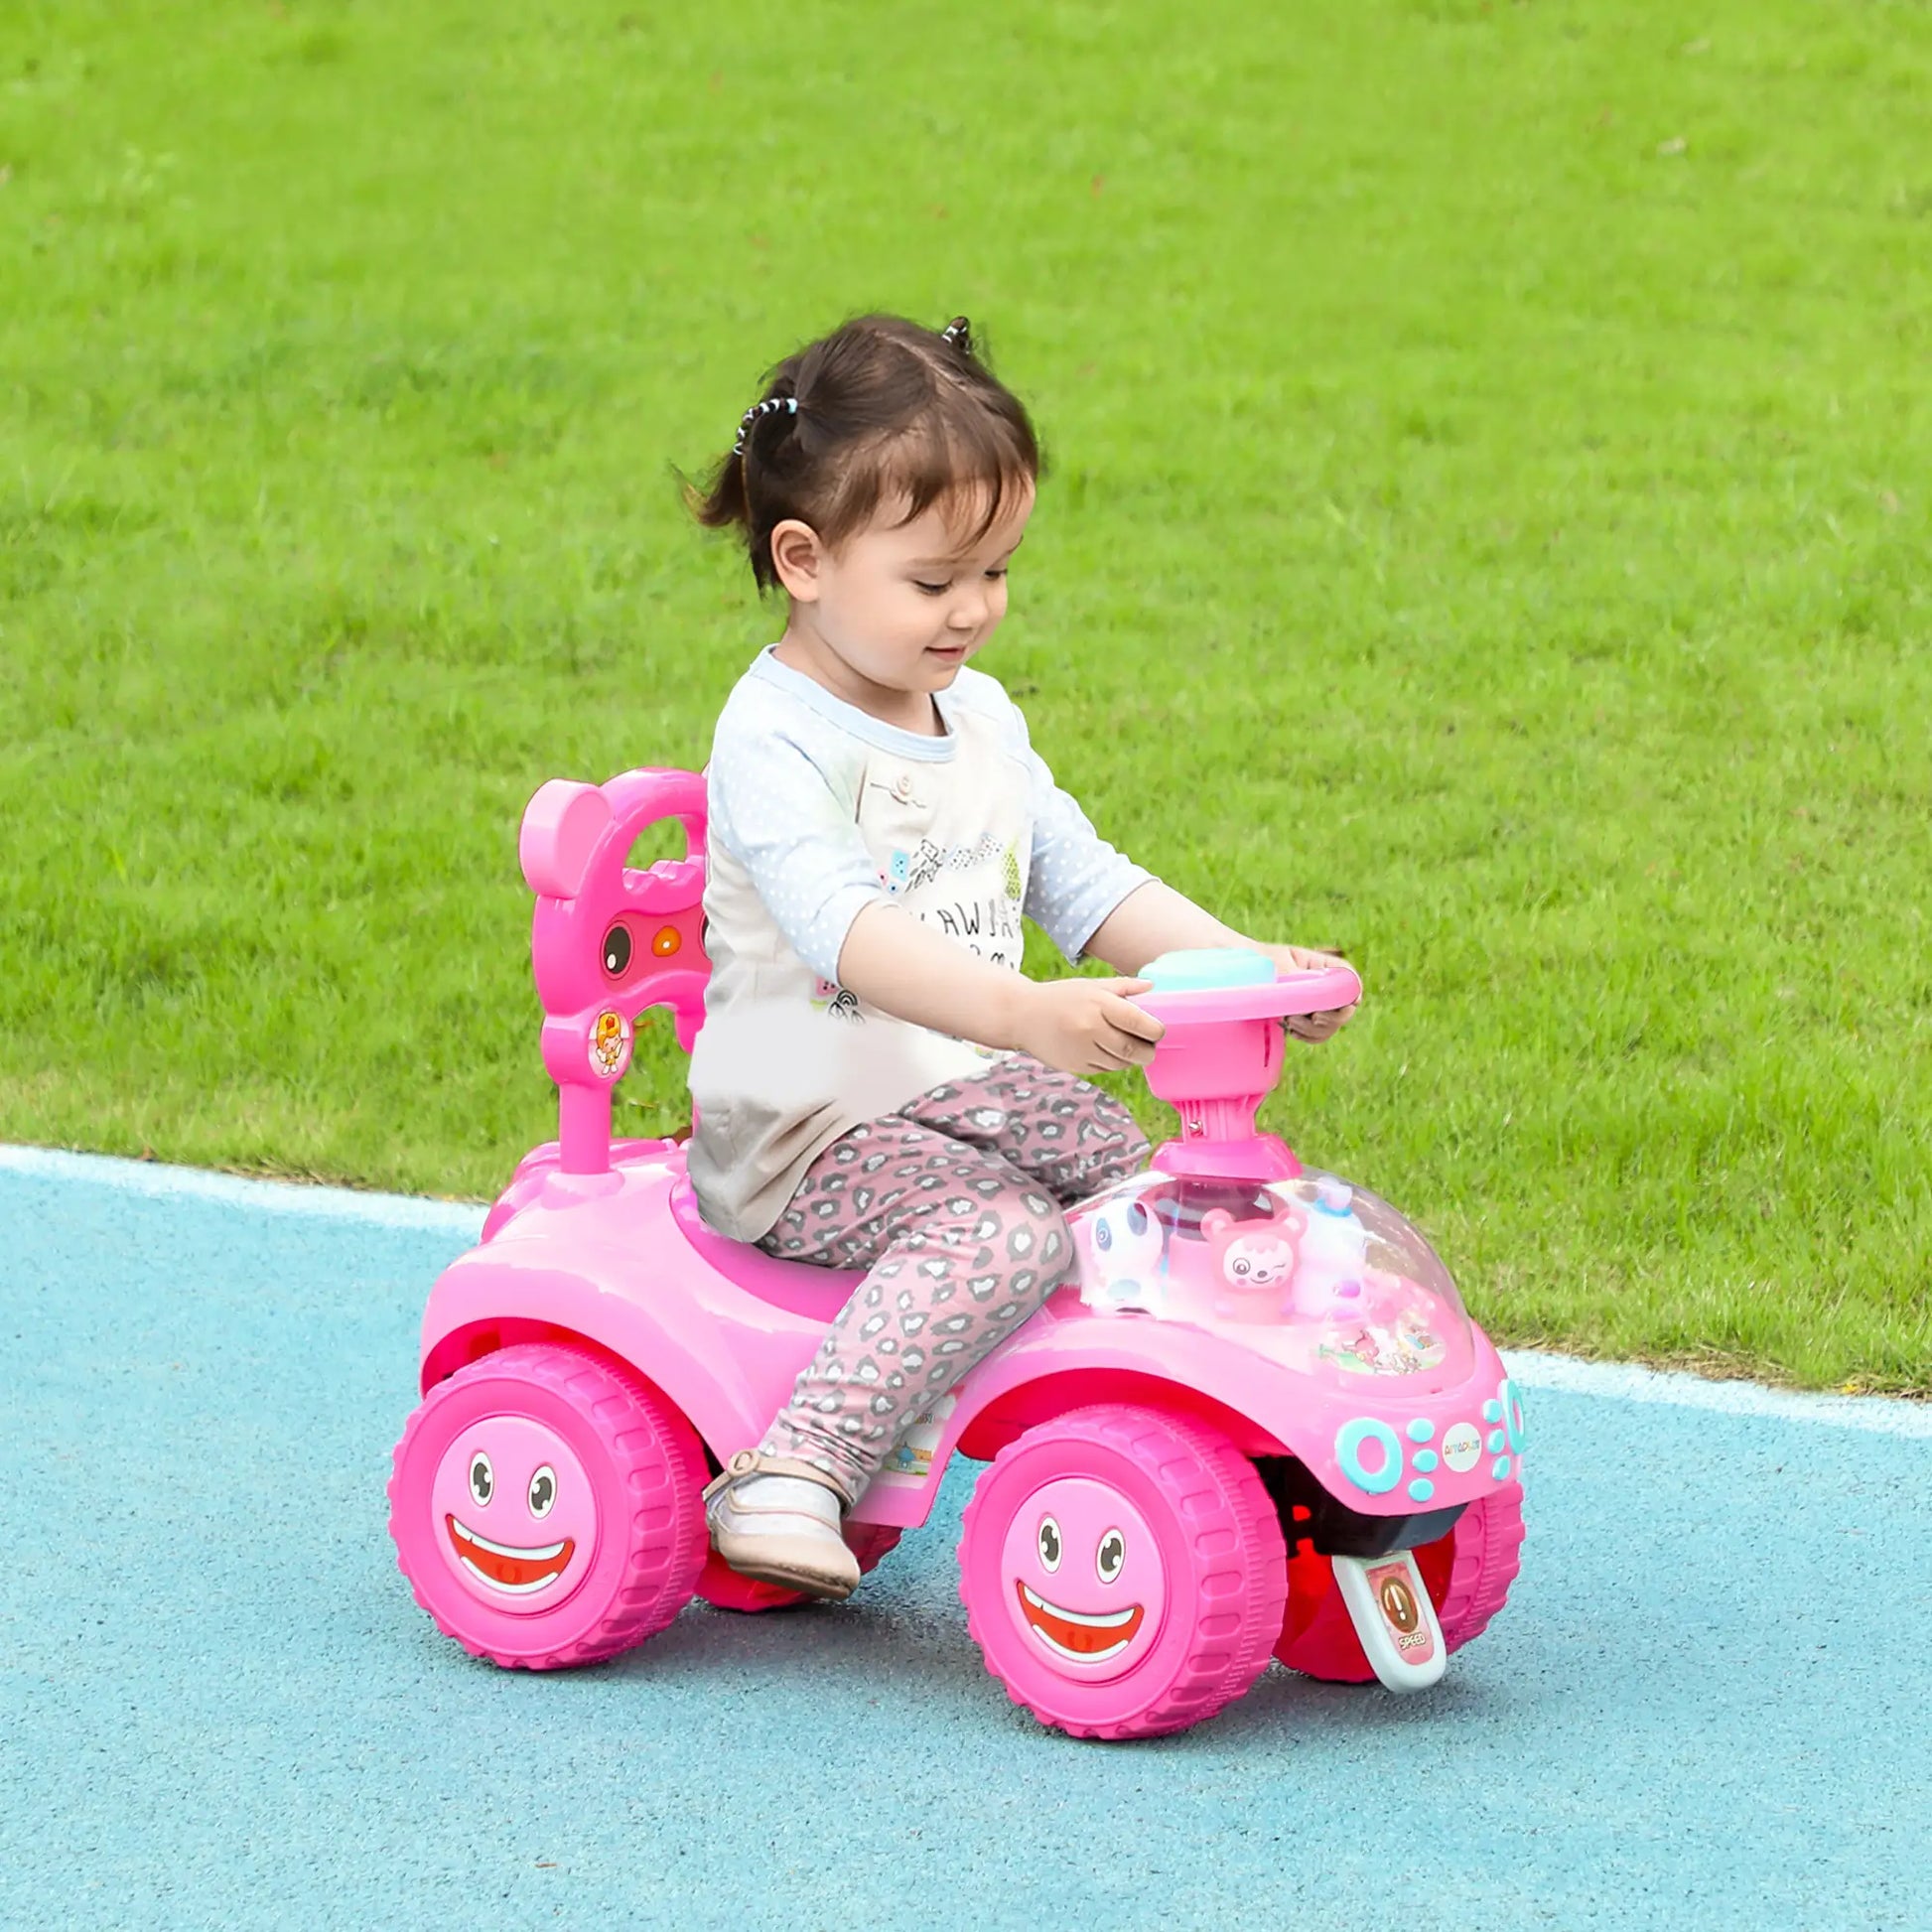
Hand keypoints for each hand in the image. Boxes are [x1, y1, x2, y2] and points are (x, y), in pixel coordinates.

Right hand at [1012, 977, 1166, 1074]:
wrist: (1021, 1015)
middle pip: (1133, 1049)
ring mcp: (1081, 1050)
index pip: (1139, 1023)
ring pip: (1120, 1063)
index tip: (1159, 1030)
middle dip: (1148, 1051)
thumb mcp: (1090, 986)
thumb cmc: (1061, 997)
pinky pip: (1105, 1069)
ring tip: (1128, 1047)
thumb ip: (1123, 987)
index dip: (1156, 1030)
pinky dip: (1112, 1063)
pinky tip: (1106, 1051)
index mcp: (1098, 1004)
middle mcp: (1090, 1029)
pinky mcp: (1075, 1066)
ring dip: (1130, 1058)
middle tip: (1151, 1046)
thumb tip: (1153, 987)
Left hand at [1256, 943, 1356, 1042]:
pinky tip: (1291, 1029)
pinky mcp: (1302, 1018)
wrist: (1234, 975)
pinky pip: (1317, 1035)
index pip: (1347, 975)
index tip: (1350, 1002)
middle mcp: (1320, 984)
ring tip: (1290, 1020)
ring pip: (1332, 1024)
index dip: (1353, 990)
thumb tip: (1325, 996)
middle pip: (1345, 1005)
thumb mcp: (1277, 968)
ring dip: (1316, 1028)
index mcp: (1318, 964)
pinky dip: (1309, 1035)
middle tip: (1310, 1016)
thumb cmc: (1254, 964)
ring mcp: (1313, 1003)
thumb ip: (1302, 980)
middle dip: (1331, 1016)